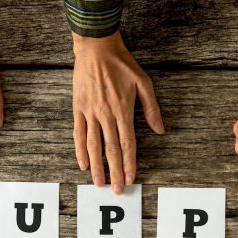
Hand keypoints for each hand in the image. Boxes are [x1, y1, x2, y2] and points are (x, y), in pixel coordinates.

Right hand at [72, 31, 163, 193]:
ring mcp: (90, 113)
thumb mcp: (143, 82)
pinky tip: (83, 164)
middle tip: (117, 190)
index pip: (127, 143)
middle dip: (114, 172)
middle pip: (111, 149)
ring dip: (96, 166)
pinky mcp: (78, 109)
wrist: (96, 47)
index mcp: (123, 110)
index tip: (131, 178)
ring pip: (93, 145)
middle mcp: (106, 115)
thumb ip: (151, 108)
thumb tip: (160, 130)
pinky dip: (80, 150)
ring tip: (99, 183)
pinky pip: (78, 133)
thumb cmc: (122, 64)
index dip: (129, 163)